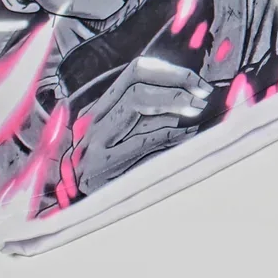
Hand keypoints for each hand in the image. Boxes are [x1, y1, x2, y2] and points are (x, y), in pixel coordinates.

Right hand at [68, 56, 211, 193]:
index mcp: (102, 107)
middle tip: (202, 96)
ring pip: (136, 103)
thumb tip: (190, 98)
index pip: (136, 71)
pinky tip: (187, 135)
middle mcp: (96, 118)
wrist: (75, 206)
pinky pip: (141, 139)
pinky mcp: (102, 163)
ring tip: (197, 111)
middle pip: (137, 84)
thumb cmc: (109, 171)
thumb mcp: (123, 137)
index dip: (171, 73)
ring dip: (174, 104)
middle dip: (176, 85)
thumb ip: (147, 116)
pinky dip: (168, 134)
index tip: (198, 83)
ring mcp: (96, 139)